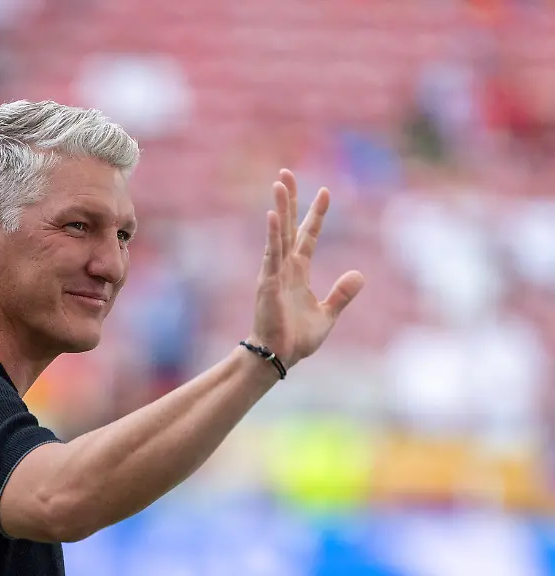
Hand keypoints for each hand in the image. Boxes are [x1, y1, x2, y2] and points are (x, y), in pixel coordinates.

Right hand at [249, 169, 364, 368]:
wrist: (279, 357)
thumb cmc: (297, 338)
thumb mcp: (328, 314)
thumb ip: (342, 294)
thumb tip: (360, 274)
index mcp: (298, 272)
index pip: (308, 236)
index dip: (316, 214)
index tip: (325, 192)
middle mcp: (285, 266)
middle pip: (287, 225)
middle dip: (289, 199)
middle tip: (286, 173)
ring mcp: (274, 272)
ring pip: (278, 233)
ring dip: (279, 208)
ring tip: (279, 183)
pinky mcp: (268, 282)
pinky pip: (271, 254)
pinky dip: (272, 234)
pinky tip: (272, 215)